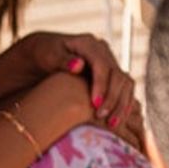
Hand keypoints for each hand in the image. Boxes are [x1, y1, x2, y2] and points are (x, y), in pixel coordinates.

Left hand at [23, 32, 137, 137]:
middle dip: (113, 98)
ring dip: (122, 104)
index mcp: (89, 43)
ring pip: (126, 84)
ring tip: (112, 124)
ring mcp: (109, 63)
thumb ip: (61, 60)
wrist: (44, 56)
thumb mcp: (46, 55)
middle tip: (103, 118)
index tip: (95, 104)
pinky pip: (124, 90)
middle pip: (118, 75)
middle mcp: (103, 51)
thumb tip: (79, 65)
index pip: (102, 65)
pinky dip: (122, 104)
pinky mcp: (111, 75)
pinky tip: (116, 120)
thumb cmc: (42, 55)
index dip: (102, 85)